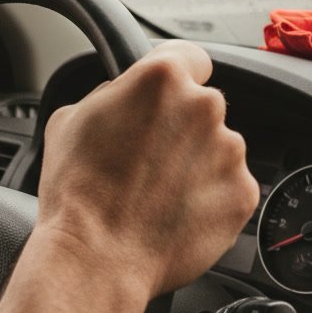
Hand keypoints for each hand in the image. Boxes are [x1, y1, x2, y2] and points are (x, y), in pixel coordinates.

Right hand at [35, 39, 258, 299]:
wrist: (96, 256)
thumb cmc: (77, 190)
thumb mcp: (69, 118)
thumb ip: (109, 95)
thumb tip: (122, 98)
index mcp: (159, 78)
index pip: (186, 56)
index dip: (171, 76)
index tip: (162, 95)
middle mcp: (203, 106)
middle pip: (199, 104)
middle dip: (177, 123)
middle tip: (143, 153)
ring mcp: (229, 151)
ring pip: (215, 145)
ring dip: (193, 160)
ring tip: (154, 190)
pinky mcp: (243, 194)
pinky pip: (227, 184)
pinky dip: (207, 195)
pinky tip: (171, 210)